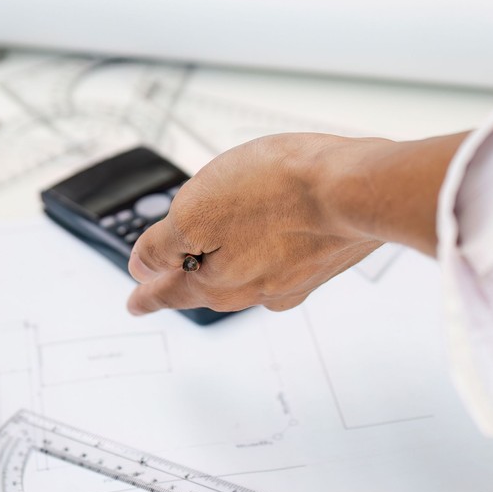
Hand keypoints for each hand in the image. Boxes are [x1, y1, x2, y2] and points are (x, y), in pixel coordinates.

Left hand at [127, 135, 385, 315]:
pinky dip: (271, 247)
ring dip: (232, 261)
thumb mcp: (194, 210)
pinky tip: (276, 231)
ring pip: (249, 273)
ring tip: (221, 247)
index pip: (168, 293)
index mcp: (215, 283)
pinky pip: (284, 258)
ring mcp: (295, 278)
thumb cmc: (280, 191)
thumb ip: (163, 245)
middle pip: (208, 286)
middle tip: (170, 277)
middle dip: (188, 279)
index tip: (135, 303)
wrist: (357, 188)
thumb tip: (142, 267)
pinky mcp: (325, 257)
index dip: (146, 293)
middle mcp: (255, 290)